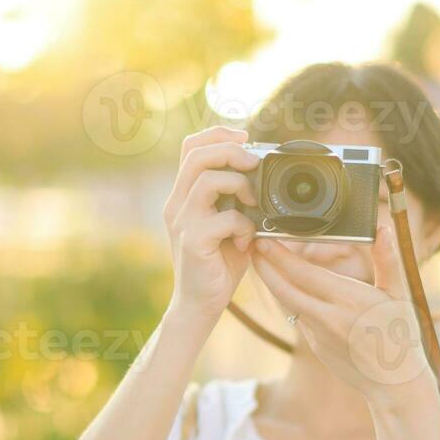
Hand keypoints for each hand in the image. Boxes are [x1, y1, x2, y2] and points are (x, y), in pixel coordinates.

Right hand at [163, 127, 259, 322]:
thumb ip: (237, 199)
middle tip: (254, 163)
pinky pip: (225, 218)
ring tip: (252, 204)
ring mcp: (183, 222)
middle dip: (231, 151)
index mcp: (183, 196)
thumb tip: (262, 174)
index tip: (244, 137)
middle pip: (197, 155)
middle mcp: (177, 204)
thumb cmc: (218, 264)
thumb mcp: (228, 224)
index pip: (191, 147)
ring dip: (240, 186)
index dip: (217, 134)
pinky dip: (245, 225)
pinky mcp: (193, 241)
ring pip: (208, 180)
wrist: (200, 305)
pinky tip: (247, 241)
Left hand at [251, 224, 439, 399]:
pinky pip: (300, 318)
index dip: (279, 256)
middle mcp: (327, 317)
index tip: (264, 240)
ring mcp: (318, 335)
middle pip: (283, 289)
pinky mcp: (316, 346)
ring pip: (288, 303)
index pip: (302, 273)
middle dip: (264, 267)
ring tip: (264, 263)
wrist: (395, 384)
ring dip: (273, 282)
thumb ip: (386, 259)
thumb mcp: (398, 295)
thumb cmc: (402, 336)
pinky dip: (292, 301)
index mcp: (346, 299)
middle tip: (253, 247)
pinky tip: (290, 289)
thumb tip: (383, 228)